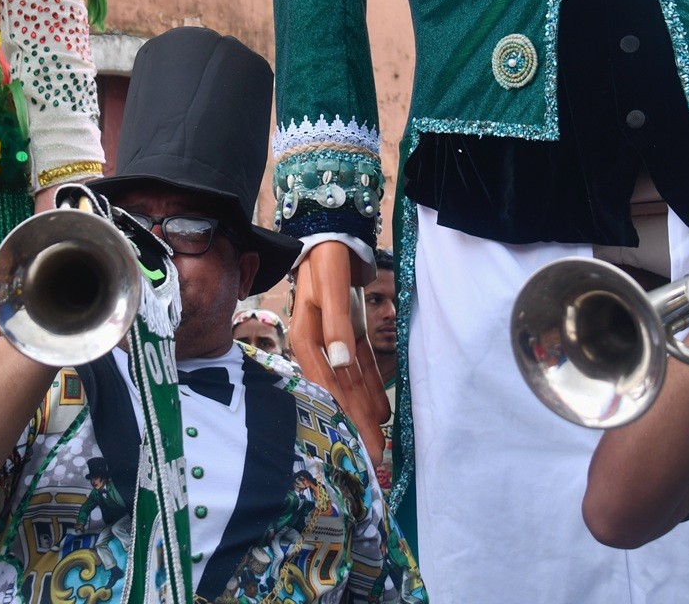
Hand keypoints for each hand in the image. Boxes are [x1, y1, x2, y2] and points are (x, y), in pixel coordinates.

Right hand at [289, 242, 389, 463]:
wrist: (332, 232)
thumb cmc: (328, 257)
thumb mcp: (330, 285)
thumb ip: (334, 322)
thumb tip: (340, 362)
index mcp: (306, 336)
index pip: (325, 383)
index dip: (340, 412)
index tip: (353, 440)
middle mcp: (318, 344)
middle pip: (339, 388)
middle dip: (355, 422)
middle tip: (373, 455)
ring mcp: (334, 340)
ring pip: (352, 381)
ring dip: (365, 410)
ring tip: (379, 441)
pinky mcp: (348, 333)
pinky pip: (362, 366)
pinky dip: (371, 386)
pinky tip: (382, 411)